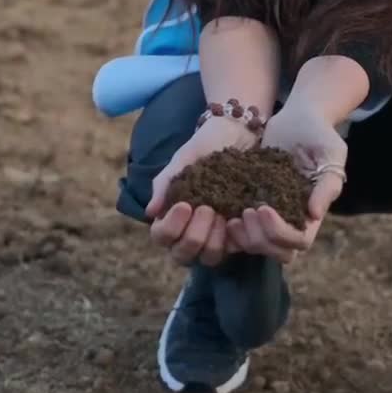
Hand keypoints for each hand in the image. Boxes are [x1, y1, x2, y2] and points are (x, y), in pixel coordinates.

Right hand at [146, 115, 256, 267]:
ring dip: (213, 240)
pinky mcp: (239, 234)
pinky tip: (240, 217)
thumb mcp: (183, 160)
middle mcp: (190, 231)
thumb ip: (165, 184)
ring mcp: (215, 236)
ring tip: (222, 214)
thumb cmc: (206, 146)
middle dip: (193, 235)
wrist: (240, 134)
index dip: (171, 227)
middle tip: (207, 208)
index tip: (185, 205)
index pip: (162, 237)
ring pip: (208, 258)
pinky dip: (236, 236)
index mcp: (172, 215)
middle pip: (183, 255)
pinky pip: (235, 249)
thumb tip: (151, 212)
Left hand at [226, 96, 347, 263]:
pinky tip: (218, 208)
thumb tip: (313, 214)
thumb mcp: (331, 154)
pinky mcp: (252, 201)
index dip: (279, 233)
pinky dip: (230, 224)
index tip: (263, 207)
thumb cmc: (320, 133)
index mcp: (311, 213)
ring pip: (255, 243)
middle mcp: (291, 218)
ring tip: (229, 216)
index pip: (298, 242)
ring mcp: (271, 213)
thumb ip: (327, 184)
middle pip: (275, 250)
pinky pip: (242, 226)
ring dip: (242, 236)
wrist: (299, 116)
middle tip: (243, 212)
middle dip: (257, 238)